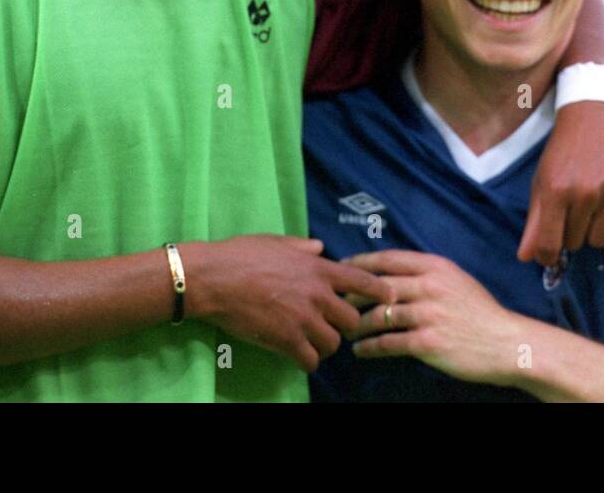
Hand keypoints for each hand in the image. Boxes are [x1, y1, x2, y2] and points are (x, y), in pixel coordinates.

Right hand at [180, 235, 393, 372]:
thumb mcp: (276, 242)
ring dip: (326, 345)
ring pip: (333, 343)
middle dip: (345, 325)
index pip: (361, 280)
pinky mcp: (286, 340)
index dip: (379, 291)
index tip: (389, 298)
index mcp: (317, 268)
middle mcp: (317, 294)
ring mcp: (303, 319)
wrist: (214, 278)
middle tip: (332, 326)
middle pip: (351, 320)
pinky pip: (310, 360)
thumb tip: (318, 246)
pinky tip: (299, 357)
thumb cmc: (241, 254)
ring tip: (313, 342)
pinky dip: (308, 361)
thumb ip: (302, 247)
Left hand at [345, 250, 523, 386]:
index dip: (360, 262)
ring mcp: (428, 314)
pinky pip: (388, 343)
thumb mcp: (456, 280)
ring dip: (358, 324)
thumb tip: (392, 273)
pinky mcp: (427, 342)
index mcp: (435, 267)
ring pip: (379, 316)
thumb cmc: (481, 313)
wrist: (507, 343)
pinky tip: (360, 351)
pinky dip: (369, 348)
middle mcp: (429, 286)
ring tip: (347, 330)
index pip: (388, 259)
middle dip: (352, 295)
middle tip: (337, 303)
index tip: (342, 267)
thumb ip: (427, 274)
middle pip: (377, 286)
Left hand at [518, 101, 603, 264]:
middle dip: (571, 232)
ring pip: (602, 241)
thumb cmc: (564, 149)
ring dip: (595, 230)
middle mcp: (584, 192)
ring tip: (593, 205)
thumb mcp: (543, 179)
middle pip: (576, 243)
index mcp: (555, 189)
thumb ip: (535, 221)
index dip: (547, 256)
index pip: (550, 246)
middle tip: (572, 208)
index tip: (549, 253)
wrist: (596, 110)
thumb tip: (525, 258)